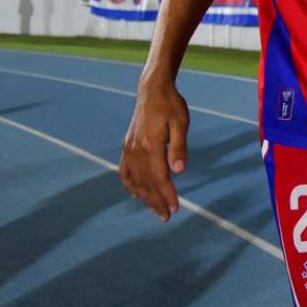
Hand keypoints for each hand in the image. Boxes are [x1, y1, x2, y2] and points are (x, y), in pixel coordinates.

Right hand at [120, 80, 189, 221]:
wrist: (152, 90)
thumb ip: (179, 147)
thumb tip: (179, 170)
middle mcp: (136, 149)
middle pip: (146, 183)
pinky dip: (130, 184)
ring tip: (155, 209)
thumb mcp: (181, 123)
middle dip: (156, 201)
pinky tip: (136, 193)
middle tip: (167, 216)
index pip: (159, 177)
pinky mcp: (127, 145)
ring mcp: (129, 148)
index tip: (175, 208)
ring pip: (135, 179)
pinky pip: (125, 170)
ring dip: (144, 196)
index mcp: (151, 145)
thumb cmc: (171, 105)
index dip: (167, 194)